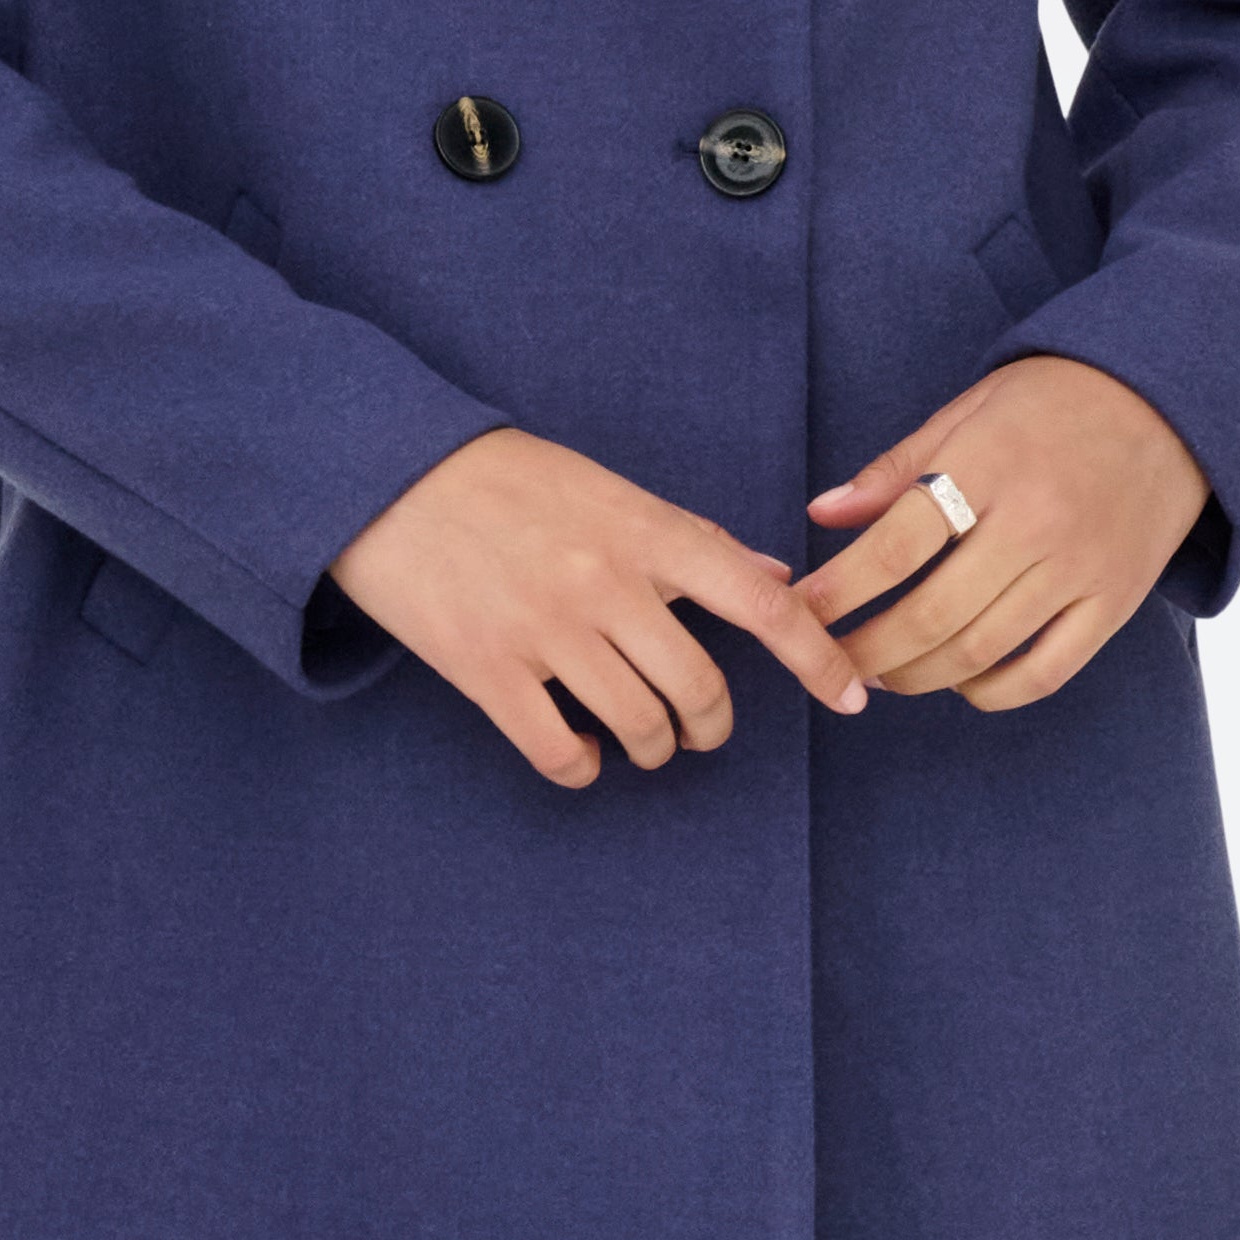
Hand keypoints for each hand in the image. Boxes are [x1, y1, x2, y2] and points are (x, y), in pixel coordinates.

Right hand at [333, 429, 872, 788]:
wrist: (387, 473)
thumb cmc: (505, 478)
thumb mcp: (609, 490)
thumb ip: (690, 539)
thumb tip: (770, 573)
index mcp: (646, 531)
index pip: (761, 603)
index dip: (818, 658)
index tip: (851, 698)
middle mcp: (606, 583)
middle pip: (700, 688)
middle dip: (712, 726)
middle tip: (702, 731)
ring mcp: (546, 631)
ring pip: (638, 726)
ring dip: (653, 749)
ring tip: (643, 742)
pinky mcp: (486, 670)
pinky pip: (560, 752)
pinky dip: (584, 767)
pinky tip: (585, 756)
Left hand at [799, 354, 1209, 709]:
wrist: (1173, 402)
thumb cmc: (1057, 402)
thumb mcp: (971, 410)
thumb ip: (898, 468)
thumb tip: (822, 515)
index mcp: (990, 465)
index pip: (897, 545)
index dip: (839, 589)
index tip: (799, 612)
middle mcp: (1036, 523)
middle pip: (931, 615)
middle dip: (866, 650)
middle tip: (831, 660)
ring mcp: (1080, 568)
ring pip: (980, 652)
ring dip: (916, 676)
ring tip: (882, 674)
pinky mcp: (1115, 601)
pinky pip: (1045, 671)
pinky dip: (991, 691)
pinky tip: (959, 681)